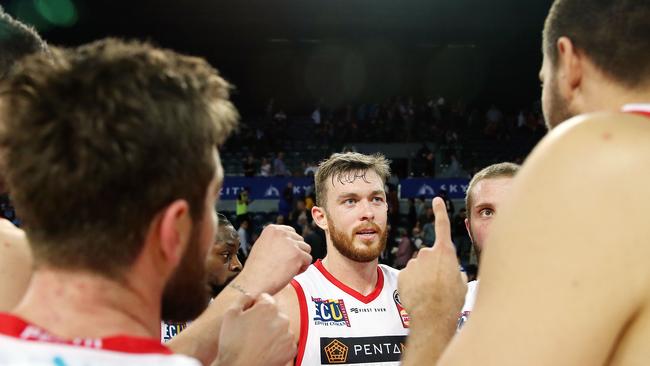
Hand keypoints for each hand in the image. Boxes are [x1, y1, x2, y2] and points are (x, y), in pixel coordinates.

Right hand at [213, 293, 295, 365]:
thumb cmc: (233, 343)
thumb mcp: (230, 314)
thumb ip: (243, 299)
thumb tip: (250, 295)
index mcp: (268, 307)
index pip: (265, 299)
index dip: (255, 306)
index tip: (249, 316)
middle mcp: (282, 319)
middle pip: (274, 313)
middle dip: (265, 319)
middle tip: (251, 331)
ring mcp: (288, 335)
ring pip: (280, 328)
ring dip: (272, 331)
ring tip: (257, 342)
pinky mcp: (291, 349)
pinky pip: (285, 342)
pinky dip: (278, 345)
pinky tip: (265, 349)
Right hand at [235, 224, 311, 295]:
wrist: (254, 282)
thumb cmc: (257, 269)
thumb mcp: (262, 246)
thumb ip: (276, 241)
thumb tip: (291, 242)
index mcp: (272, 229)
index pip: (291, 232)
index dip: (290, 246)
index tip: (282, 256)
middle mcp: (282, 233)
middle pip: (300, 240)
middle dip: (295, 253)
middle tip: (284, 265)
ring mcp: (290, 243)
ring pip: (306, 249)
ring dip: (300, 260)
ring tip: (287, 269)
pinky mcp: (298, 255)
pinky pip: (308, 260)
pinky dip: (302, 268)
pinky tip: (290, 273)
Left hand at [399, 197, 465, 318]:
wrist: (432, 315)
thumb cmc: (451, 301)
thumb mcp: (462, 284)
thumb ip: (457, 272)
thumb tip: (455, 273)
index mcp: (445, 252)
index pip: (443, 226)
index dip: (440, 212)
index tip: (436, 200)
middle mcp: (427, 253)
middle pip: (430, 256)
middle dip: (433, 267)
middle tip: (439, 285)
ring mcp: (413, 262)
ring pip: (418, 268)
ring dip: (423, 277)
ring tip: (430, 293)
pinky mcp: (402, 273)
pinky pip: (409, 277)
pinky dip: (412, 284)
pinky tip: (418, 295)